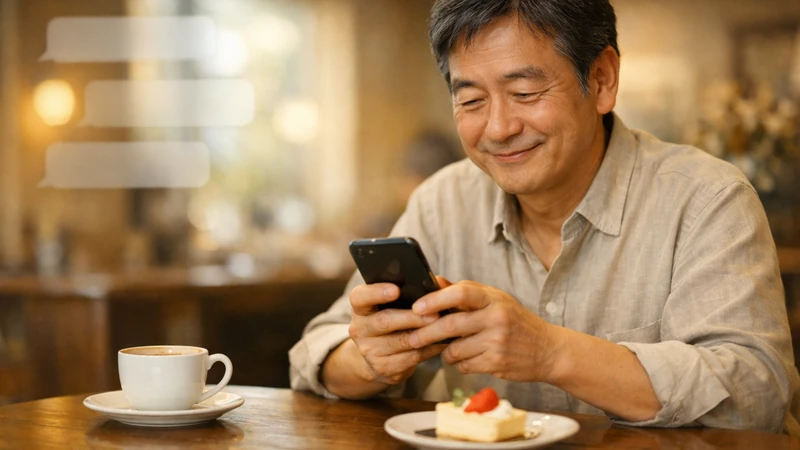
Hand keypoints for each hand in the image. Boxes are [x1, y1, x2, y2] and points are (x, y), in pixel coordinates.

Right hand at [348, 283, 446, 384]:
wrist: (377, 354)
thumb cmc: (390, 319)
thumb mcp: (389, 305)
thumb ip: (406, 292)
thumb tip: (436, 282)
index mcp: (360, 308)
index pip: (360, 297)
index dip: (376, 292)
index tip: (396, 289)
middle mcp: (359, 329)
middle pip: (384, 321)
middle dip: (412, 317)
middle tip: (434, 313)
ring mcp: (369, 351)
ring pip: (401, 342)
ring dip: (425, 334)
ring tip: (444, 327)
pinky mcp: (383, 368)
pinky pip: (411, 357)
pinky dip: (429, 349)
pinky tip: (441, 342)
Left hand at [408, 277, 562, 382]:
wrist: (548, 350)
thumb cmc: (516, 321)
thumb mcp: (496, 300)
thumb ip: (466, 291)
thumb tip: (435, 281)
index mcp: (494, 298)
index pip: (460, 292)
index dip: (435, 299)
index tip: (417, 307)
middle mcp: (496, 318)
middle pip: (450, 325)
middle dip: (426, 333)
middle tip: (412, 337)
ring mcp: (497, 342)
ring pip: (454, 349)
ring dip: (445, 352)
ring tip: (449, 349)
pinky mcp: (496, 363)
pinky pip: (464, 365)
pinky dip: (460, 363)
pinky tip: (467, 358)